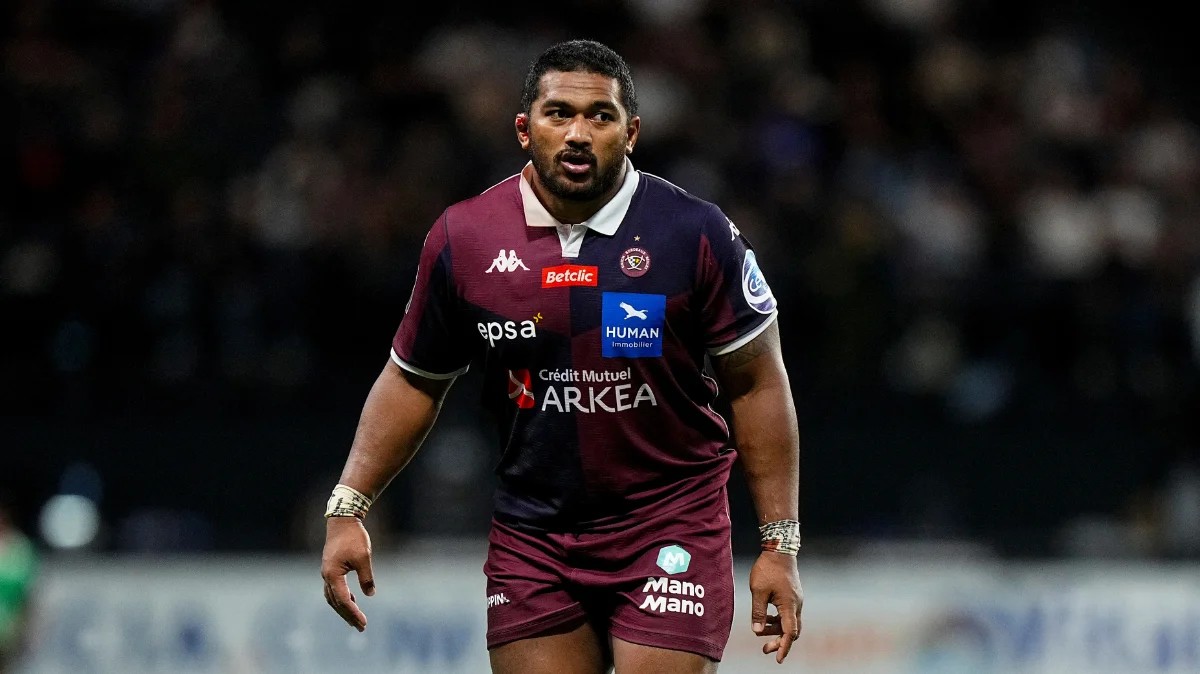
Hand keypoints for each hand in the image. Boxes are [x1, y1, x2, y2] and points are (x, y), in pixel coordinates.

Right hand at [321, 516, 375, 630]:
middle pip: (336, 602)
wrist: (342, 520)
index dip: (354, 613)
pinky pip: (334, 589)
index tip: (363, 622)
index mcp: (332, 575)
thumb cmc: (353, 538)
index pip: (344, 600)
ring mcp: (326, 572)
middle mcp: (326, 576)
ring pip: (333, 597)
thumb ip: (366, 577)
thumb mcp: (364, 558)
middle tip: (361, 627)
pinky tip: (352, 600)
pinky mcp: (330, 568)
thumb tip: (370, 594)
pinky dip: (342, 598)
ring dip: (344, 608)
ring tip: (355, 618)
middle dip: (348, 615)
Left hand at [748, 551, 802, 663]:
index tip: (778, 658)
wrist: (779, 549)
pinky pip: (788, 614)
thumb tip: (757, 631)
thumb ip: (758, 612)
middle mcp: (796, 604)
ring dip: (777, 630)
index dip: (784, 647)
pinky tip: (767, 618)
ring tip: (761, 631)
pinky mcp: (793, 595)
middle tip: (765, 649)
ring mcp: (796, 600)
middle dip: (779, 641)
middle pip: (792, 630)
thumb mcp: (758, 591)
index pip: (789, 632)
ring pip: (790, 622)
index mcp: (789, 605)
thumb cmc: (767, 568)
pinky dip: (779, 620)